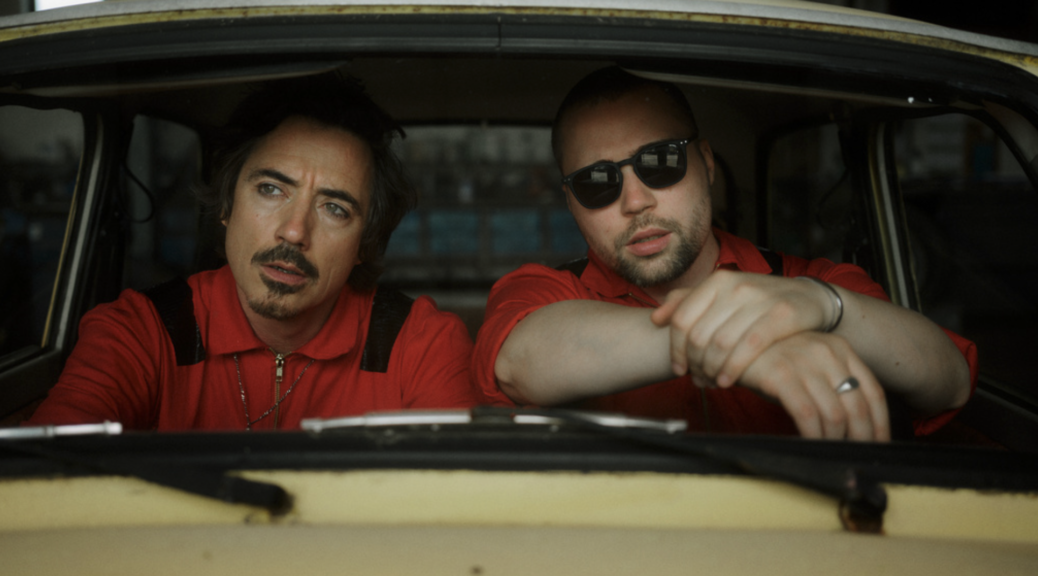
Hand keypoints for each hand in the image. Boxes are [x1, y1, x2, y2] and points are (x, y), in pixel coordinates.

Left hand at [651, 270, 833, 387]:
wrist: (809, 299)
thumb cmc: (758, 302)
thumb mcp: (722, 296)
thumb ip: (687, 303)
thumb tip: (656, 318)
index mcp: (716, 281)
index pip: (682, 319)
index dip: (675, 349)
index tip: (679, 369)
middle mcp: (735, 286)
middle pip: (699, 336)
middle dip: (694, 364)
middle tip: (698, 379)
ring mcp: (759, 299)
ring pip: (721, 344)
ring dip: (712, 371)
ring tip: (712, 382)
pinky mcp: (782, 315)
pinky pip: (749, 347)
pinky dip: (734, 369)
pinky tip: (727, 381)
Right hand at [739, 332, 889, 440]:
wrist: (730, 341)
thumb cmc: (770, 358)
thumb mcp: (807, 363)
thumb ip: (830, 383)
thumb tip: (851, 424)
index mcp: (840, 349)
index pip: (873, 392)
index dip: (881, 424)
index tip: (879, 444)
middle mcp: (827, 353)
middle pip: (857, 407)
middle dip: (860, 439)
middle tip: (855, 456)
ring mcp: (804, 363)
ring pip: (835, 415)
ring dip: (834, 441)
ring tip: (829, 453)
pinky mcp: (781, 375)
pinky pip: (807, 415)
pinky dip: (813, 436)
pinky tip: (809, 445)